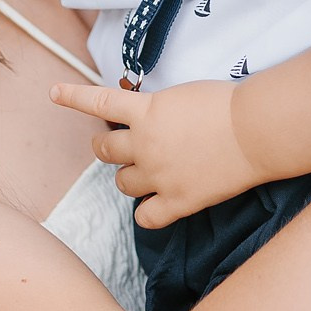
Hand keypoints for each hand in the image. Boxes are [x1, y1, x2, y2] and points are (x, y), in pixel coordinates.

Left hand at [48, 79, 263, 226]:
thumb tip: (150, 120)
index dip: (73, 97)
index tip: (53, 93)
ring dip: (130, 177)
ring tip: (149, 173)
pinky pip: (145, 217)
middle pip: (104, 150)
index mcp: (146, 111)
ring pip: (122, 183)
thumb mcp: (184, 94)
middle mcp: (145, 143)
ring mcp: (159, 175)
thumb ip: (159, 109)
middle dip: (106, 147)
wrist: (257, 130)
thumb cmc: (230, 104)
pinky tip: (158, 205)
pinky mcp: (178, 201)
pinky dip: (148, 212)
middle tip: (119, 147)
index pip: (99, 102)